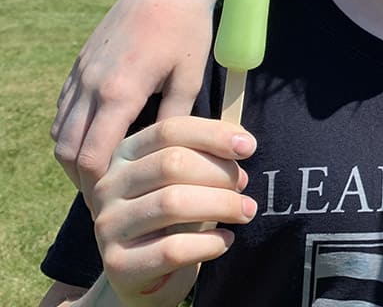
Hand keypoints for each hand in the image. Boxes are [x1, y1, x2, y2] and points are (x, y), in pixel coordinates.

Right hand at [53, 0, 219, 195]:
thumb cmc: (187, 29)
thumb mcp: (190, 77)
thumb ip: (176, 120)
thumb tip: (174, 157)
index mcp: (119, 92)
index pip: (91, 156)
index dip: (98, 185)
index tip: (116, 200)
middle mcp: (91, 85)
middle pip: (66, 149)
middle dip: (80, 177)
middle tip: (105, 195)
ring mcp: (80, 73)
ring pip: (59, 129)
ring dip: (73, 154)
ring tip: (99, 171)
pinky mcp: (80, 64)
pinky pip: (63, 107)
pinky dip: (71, 129)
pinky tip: (95, 137)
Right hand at [91, 117, 256, 305]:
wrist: (146, 275)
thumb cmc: (173, 218)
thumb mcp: (186, 180)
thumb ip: (205, 156)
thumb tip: (243, 145)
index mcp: (126, 154)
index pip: (169, 130)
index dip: (213, 134)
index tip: (249, 147)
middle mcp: (109, 185)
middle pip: (172, 163)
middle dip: (220, 173)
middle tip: (244, 187)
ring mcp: (108, 224)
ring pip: (173, 203)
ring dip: (222, 205)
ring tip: (246, 212)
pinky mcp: (117, 264)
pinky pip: (172, 248)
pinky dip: (209, 243)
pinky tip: (225, 240)